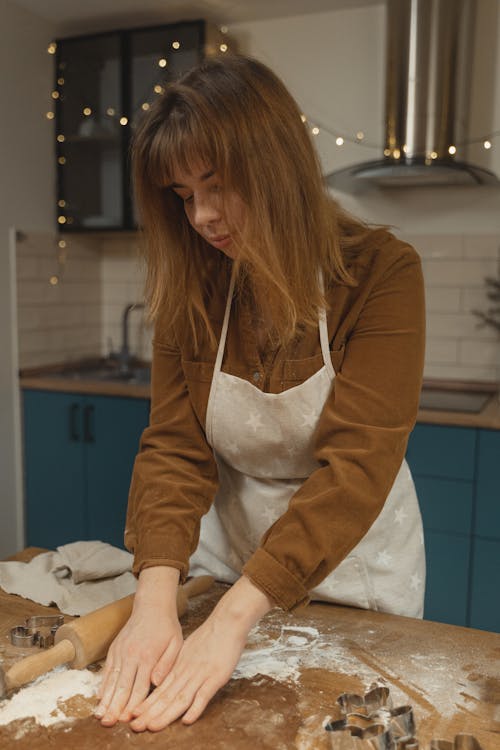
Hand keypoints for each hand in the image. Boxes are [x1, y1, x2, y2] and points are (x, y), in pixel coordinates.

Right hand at [95, 566, 181, 725]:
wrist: (152, 605)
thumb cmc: (166, 626)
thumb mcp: (176, 643)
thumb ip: (167, 664)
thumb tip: (157, 683)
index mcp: (148, 656)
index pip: (140, 686)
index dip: (134, 704)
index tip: (129, 719)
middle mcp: (131, 655)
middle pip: (122, 686)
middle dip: (115, 707)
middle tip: (109, 723)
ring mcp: (120, 652)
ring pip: (111, 680)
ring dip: (105, 699)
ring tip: (100, 715)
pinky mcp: (114, 649)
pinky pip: (107, 670)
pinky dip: (103, 685)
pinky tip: (99, 698)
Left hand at [128, 575, 273, 730]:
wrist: (226, 622)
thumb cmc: (210, 635)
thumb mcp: (188, 649)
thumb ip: (177, 665)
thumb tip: (165, 679)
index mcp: (179, 666)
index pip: (160, 688)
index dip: (147, 703)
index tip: (133, 715)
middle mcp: (187, 672)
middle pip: (166, 696)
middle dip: (150, 713)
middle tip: (135, 726)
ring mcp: (201, 675)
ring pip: (181, 698)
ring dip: (166, 714)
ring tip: (153, 727)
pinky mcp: (216, 677)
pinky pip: (204, 695)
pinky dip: (195, 708)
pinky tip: (187, 720)